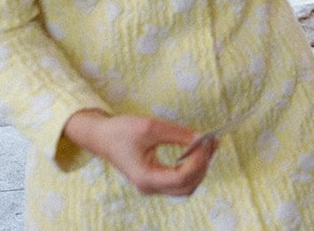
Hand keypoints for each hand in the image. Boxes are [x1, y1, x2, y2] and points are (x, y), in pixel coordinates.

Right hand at [63, 109, 214, 195]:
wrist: (101, 136)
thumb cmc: (121, 131)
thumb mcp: (151, 127)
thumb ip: (178, 134)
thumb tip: (203, 138)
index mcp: (146, 177)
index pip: (182, 178)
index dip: (198, 161)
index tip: (206, 141)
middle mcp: (150, 187)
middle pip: (187, 186)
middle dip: (203, 165)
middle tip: (211, 141)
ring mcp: (152, 185)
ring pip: (186, 186)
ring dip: (200, 167)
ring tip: (209, 144)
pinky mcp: (155, 179)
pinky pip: (180, 179)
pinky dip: (193, 167)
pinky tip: (200, 150)